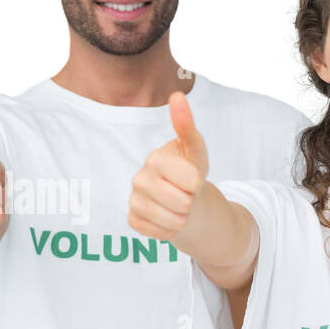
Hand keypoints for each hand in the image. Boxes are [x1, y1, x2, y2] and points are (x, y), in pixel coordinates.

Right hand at [128, 91, 209, 241]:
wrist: (182, 199)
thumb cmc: (190, 172)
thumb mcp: (196, 151)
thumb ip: (187, 126)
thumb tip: (176, 95)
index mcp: (155, 158)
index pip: (191, 180)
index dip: (198, 183)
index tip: (193, 178)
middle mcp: (139, 178)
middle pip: (181, 202)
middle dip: (190, 202)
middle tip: (185, 194)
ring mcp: (134, 200)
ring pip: (171, 221)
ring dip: (182, 219)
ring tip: (178, 207)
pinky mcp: (132, 220)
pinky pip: (159, 233)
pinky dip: (169, 230)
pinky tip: (166, 217)